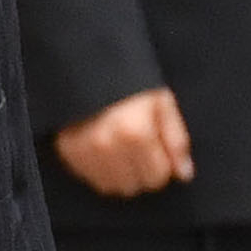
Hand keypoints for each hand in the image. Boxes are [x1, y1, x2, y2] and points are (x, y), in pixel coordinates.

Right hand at [53, 87, 192, 197]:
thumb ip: (175, 140)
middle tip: (139, 149)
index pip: (157, 177)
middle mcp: (108, 146)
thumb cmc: (129, 82)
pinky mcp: (67, 151)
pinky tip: (103, 150)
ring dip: (119, 174)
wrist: (87, 63)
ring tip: (120, 149)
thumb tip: (184, 174)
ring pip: (110, 187)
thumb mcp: (161, 101)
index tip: (157, 151)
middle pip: (134, 186)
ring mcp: (84, 150)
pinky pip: (88, 179)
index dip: (162, 166)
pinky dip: (99, 170)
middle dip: (141, 172)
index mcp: (136, 133)